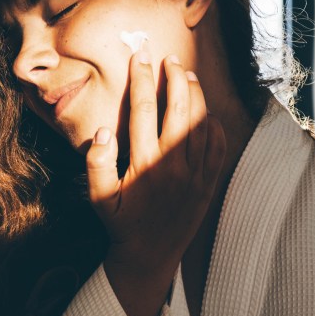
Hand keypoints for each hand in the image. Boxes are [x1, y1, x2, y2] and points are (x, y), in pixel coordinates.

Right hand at [85, 48, 225, 315]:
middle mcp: (174, 166)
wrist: (149, 257)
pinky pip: (218, 146)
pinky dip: (214, 124)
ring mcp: (196, 175)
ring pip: (202, 123)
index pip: (144, 110)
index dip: (141, 80)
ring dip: (196, 96)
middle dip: (175, 78)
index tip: (140, 58)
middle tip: (169, 59)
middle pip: (179, 108)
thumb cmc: (120, 225)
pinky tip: (206, 112)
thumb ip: (96, 163)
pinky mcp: (209, 184)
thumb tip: (102, 131)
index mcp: (145, 164)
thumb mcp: (98, 198)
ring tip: (187, 76)